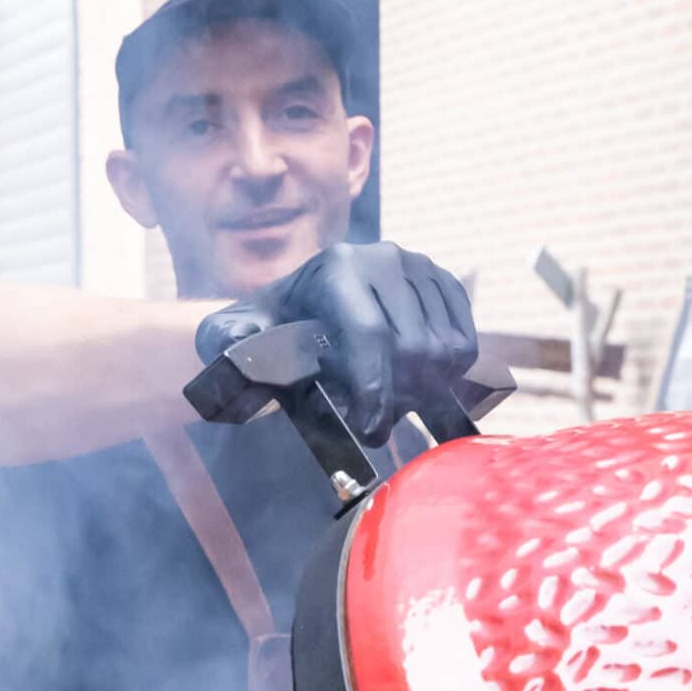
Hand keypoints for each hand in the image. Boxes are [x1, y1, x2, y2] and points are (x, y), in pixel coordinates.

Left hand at [195, 241, 477, 445]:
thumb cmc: (267, 330)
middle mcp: (385, 258)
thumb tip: (241, 348)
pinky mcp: (445, 286)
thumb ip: (225, 342)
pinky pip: (466, 345)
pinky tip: (419, 394)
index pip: (371, 335)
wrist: (301, 304)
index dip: (376, 390)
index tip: (370, 431)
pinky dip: (451, 380)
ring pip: (447, 350)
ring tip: (392, 409)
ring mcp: (421, 268)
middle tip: (374, 428)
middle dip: (399, 399)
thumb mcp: (232, 335)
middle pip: (416, 347)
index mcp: (338, 268)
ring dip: (426, 394)